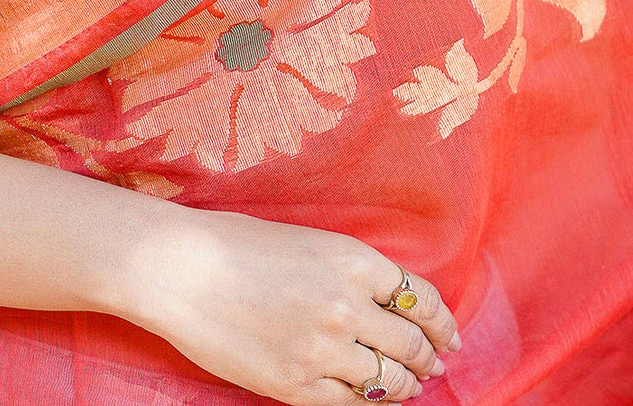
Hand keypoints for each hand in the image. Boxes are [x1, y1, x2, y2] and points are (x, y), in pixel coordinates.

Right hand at [127, 207, 459, 403]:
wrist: (184, 270)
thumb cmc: (239, 245)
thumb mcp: (310, 242)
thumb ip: (351, 272)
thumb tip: (386, 305)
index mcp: (354, 260)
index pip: (420, 300)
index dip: (442, 323)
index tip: (449, 336)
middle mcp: (348, 306)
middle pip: (410, 345)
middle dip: (428, 359)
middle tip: (434, 366)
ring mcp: (324, 350)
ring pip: (387, 382)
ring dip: (404, 387)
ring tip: (408, 387)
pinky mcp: (297, 385)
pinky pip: (350, 405)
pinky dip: (366, 404)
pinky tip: (367, 399)